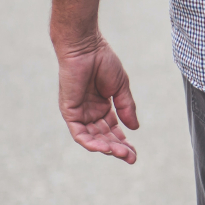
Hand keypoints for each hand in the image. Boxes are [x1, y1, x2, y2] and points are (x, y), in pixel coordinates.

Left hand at [54, 34, 138, 163]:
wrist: (86, 47)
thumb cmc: (103, 61)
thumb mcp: (121, 88)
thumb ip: (127, 108)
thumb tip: (135, 128)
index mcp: (102, 107)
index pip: (113, 130)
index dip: (124, 143)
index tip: (134, 153)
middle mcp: (90, 112)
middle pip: (104, 137)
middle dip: (117, 148)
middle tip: (131, 157)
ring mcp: (79, 113)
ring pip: (92, 138)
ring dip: (106, 148)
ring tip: (120, 153)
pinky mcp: (69, 111)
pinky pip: (78, 133)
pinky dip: (90, 142)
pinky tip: (103, 147)